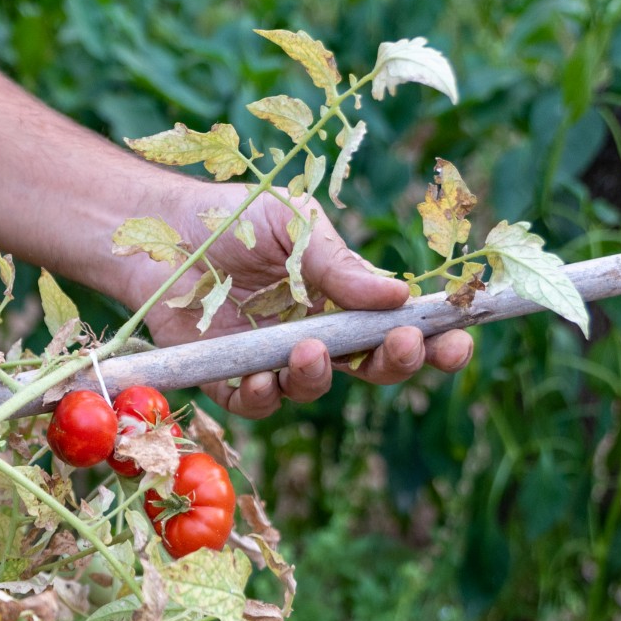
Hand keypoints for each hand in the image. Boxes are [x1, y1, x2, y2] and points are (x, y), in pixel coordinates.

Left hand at [120, 183, 472, 418]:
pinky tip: (262, 378)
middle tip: (400, 345)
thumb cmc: (235, 219)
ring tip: (311, 350)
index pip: (399, 328)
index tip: (460, 339)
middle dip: (394, 363)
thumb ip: (340, 265)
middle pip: (369, 368)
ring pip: (312, 388)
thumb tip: (400, 295)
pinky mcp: (225, 374)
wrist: (160, 227)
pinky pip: (253, 402)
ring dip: (319, 375)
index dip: (435, 342)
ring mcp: (272, 358)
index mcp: (344, 298)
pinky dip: (262, 396)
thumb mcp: (295, 226)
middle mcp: (315, 334)